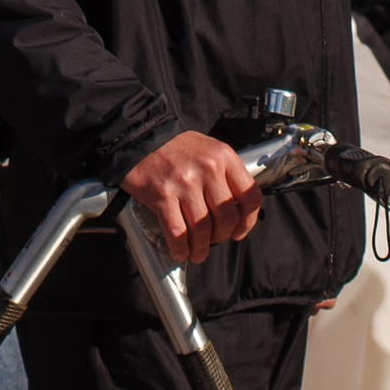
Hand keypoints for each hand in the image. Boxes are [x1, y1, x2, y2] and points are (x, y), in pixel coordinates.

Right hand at [120, 131, 263, 267]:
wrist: (139, 136)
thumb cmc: (176, 147)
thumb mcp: (209, 149)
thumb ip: (225, 174)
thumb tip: (235, 212)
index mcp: (224, 157)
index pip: (250, 196)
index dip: (248, 221)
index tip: (238, 232)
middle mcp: (208, 168)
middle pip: (226, 217)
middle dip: (221, 237)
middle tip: (213, 241)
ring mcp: (184, 182)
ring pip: (202, 229)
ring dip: (200, 248)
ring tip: (196, 253)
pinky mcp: (162, 195)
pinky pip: (177, 232)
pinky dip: (180, 249)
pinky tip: (179, 252)